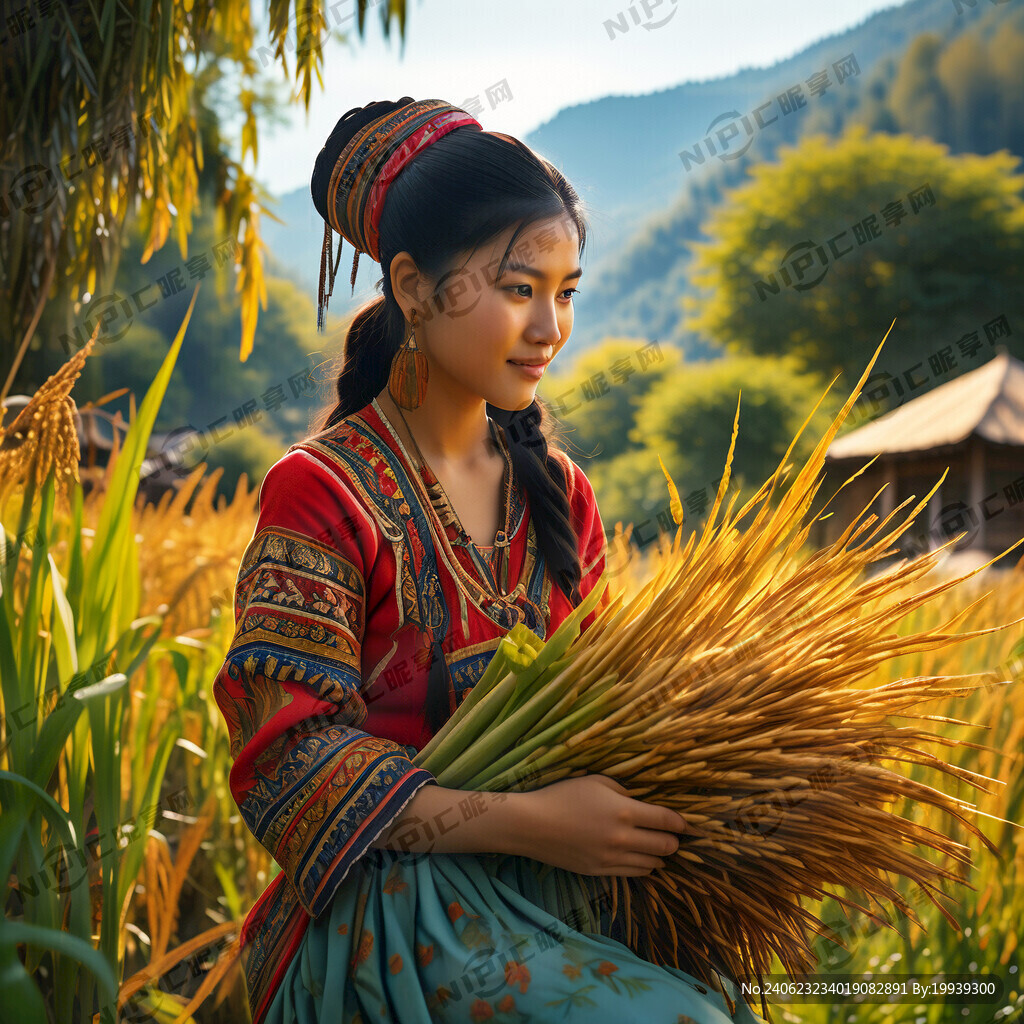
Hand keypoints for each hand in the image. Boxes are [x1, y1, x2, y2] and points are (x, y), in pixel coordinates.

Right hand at [518, 774, 685, 876]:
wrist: (533, 825)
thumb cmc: (564, 795)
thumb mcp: (597, 781)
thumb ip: (624, 790)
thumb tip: (642, 800)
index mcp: (625, 811)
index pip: (667, 820)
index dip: (682, 823)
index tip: (688, 824)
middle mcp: (624, 838)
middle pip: (666, 846)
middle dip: (674, 841)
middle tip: (673, 835)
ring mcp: (612, 858)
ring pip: (653, 863)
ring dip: (660, 856)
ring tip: (658, 848)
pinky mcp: (601, 872)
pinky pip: (634, 874)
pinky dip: (644, 866)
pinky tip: (643, 859)